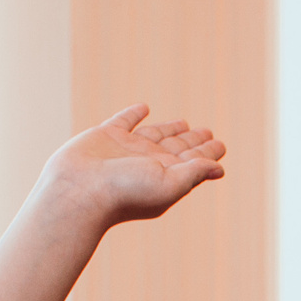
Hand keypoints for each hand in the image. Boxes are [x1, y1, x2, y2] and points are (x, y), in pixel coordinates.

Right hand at [42, 103, 226, 228]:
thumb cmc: (126, 192)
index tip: (220, 146)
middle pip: (176, 149)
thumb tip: (218, 169)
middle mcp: (147, 164)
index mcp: (166, 177)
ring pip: (154, 134)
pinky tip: (143, 108)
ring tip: (184, 124)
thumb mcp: (169, 184)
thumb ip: (193, 173)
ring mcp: (126, 150)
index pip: (192, 162)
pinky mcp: (105, 136)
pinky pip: (124, 121)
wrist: (80, 190)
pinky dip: (134, 114)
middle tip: (208, 133)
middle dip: (192, 141)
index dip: (207, 154)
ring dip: (170, 129)